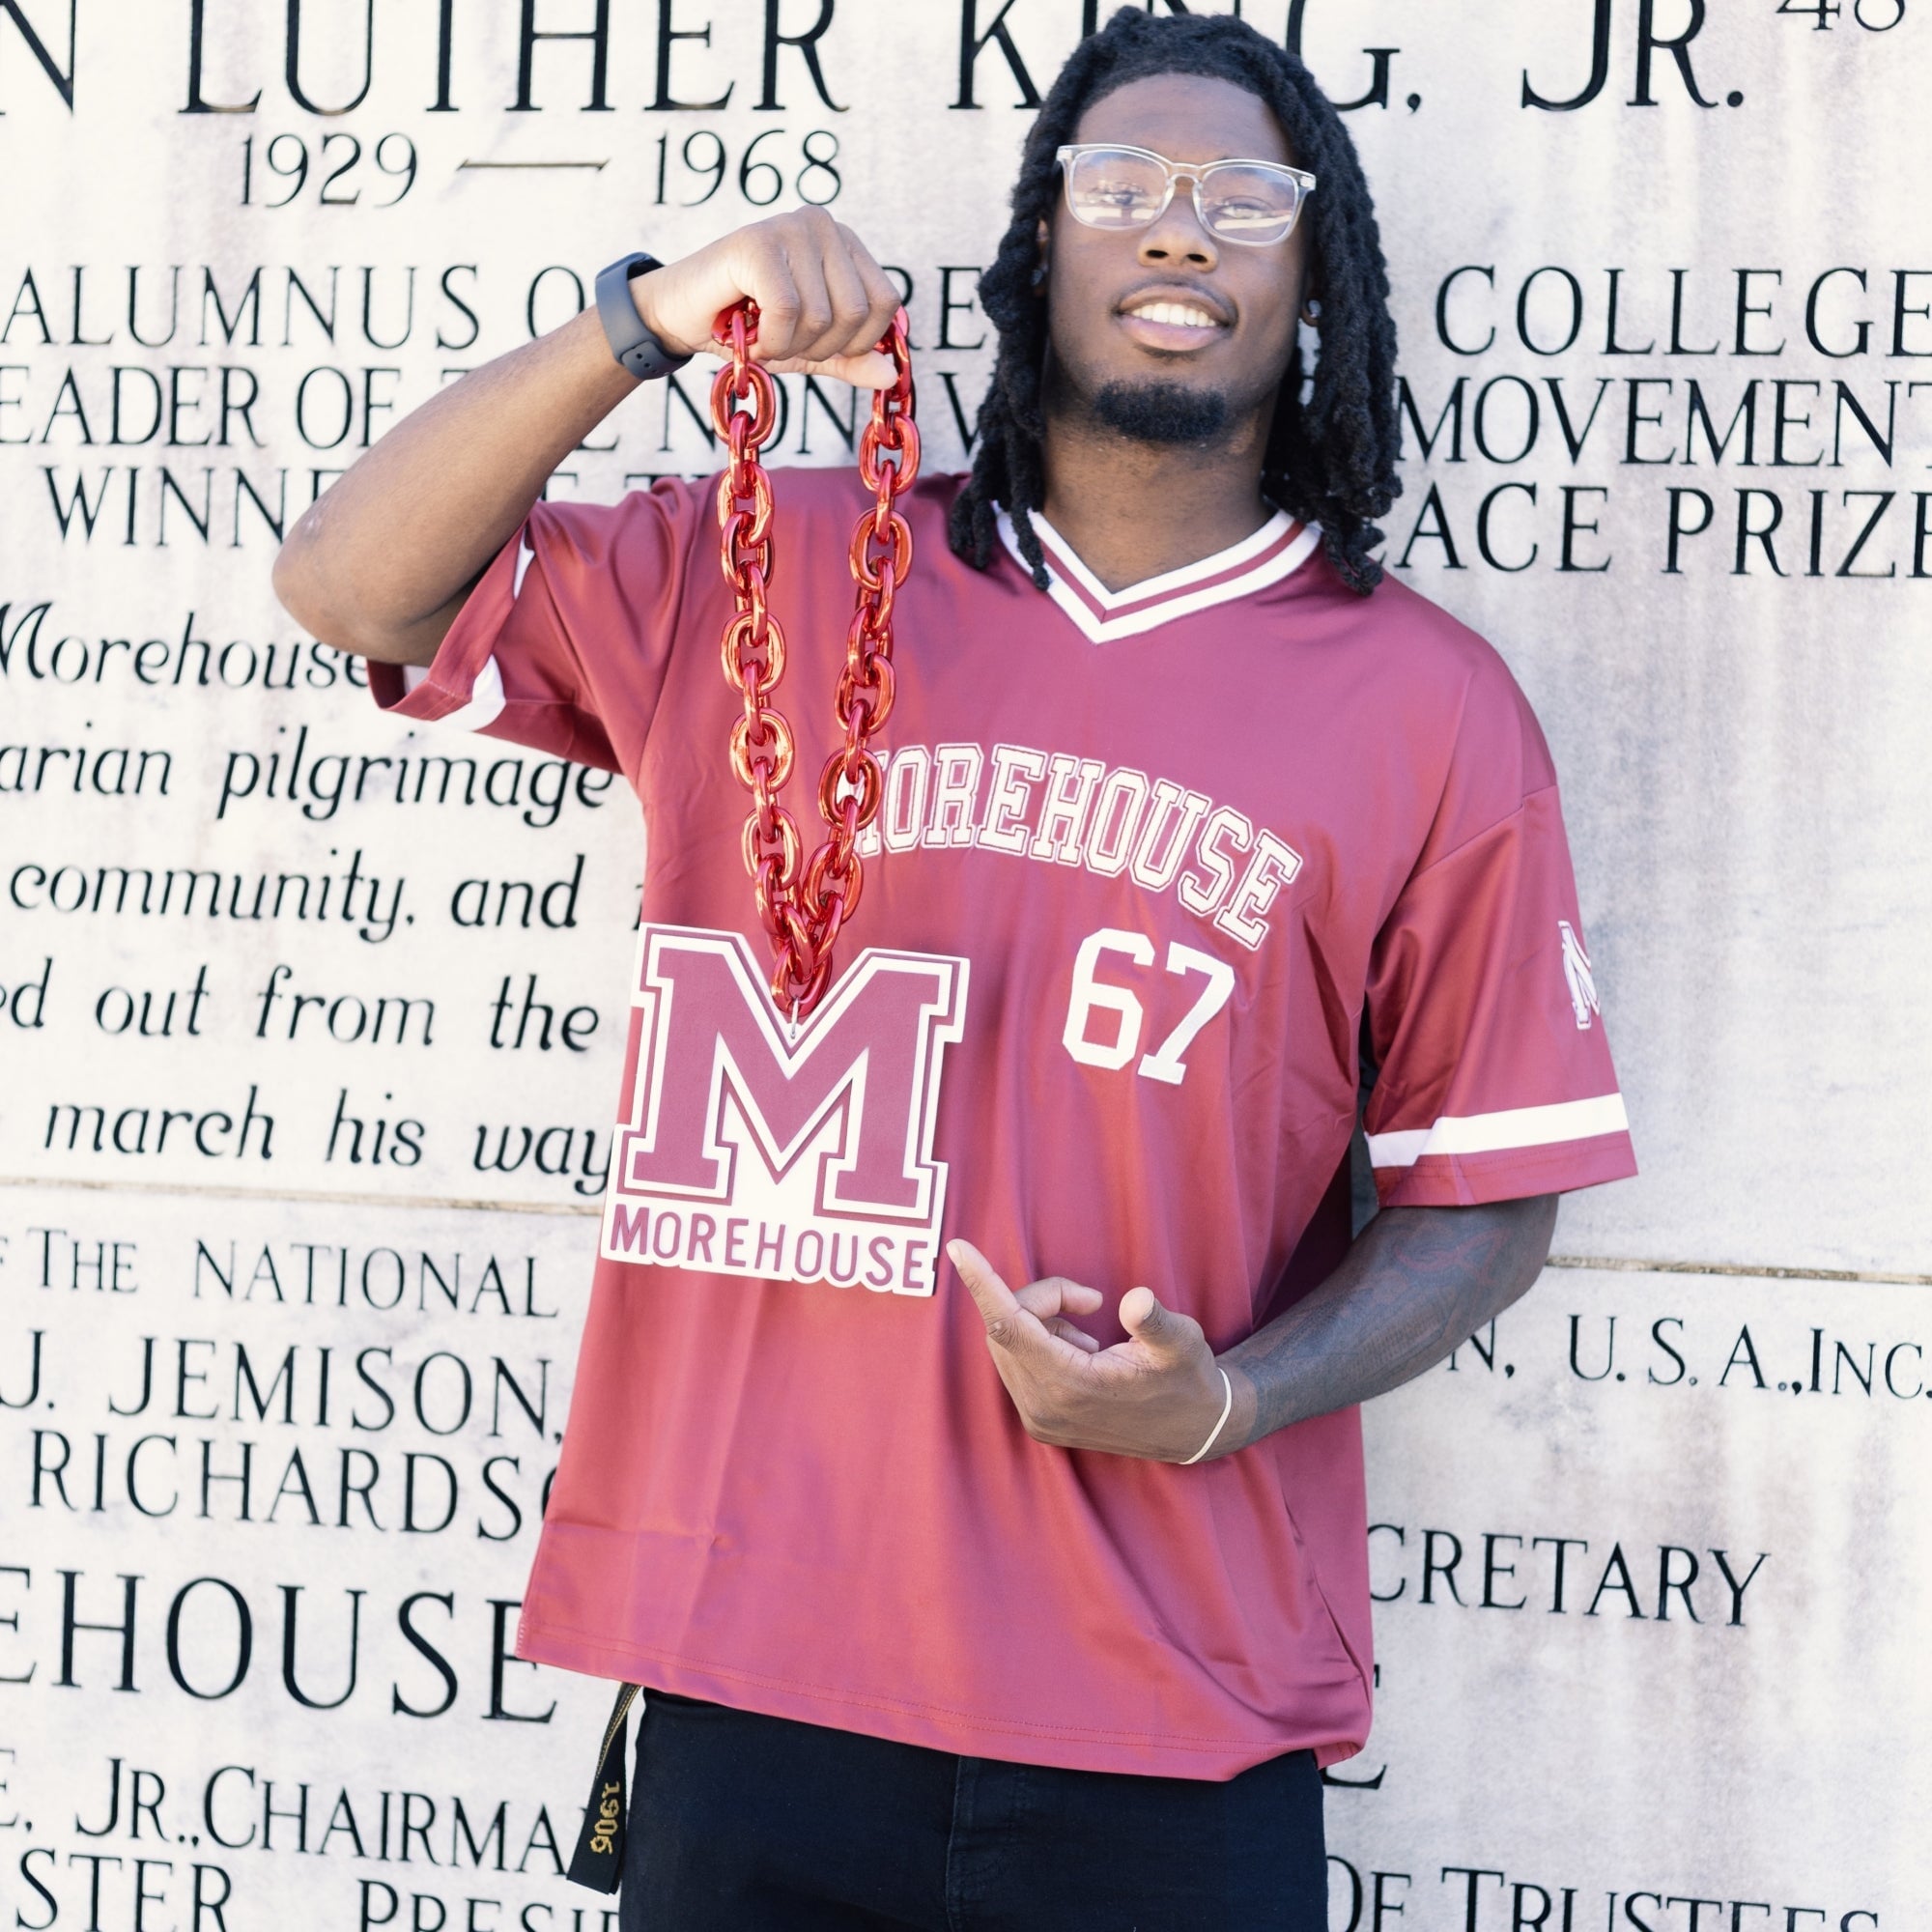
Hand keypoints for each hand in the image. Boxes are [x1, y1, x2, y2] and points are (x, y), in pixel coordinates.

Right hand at [629, 208, 903, 388]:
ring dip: (788, 345)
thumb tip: (892, 376)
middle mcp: (823, 225)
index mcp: (844, 244)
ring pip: (822, 315)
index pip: (885, 303)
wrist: (682, 316)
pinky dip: (769, 339)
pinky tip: (748, 334)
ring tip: (760, 333)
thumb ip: (851, 359)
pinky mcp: (758, 243)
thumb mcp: (810, 348)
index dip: (855, 342)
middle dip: (817, 347)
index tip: (813, 342)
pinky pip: (788, 310)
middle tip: (780, 340)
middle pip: (856, 313)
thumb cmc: (747, 327)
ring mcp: (790, 228)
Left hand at [947, 1239, 1252, 1462]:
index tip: (959, 1248)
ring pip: (1008, 1342)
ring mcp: (1038, 1418)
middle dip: (1042, 1299)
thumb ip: (1154, 1321)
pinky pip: (1016, 1361)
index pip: (1010, 1325)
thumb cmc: (1188, 1379)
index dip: (984, 1284)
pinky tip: (1082, 1350)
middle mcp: (1044, 1407)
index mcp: (1073, 1387)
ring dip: (1041, 1319)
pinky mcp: (1040, 1420)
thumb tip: (1134, 1301)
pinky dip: (1039, 1339)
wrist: (1193, 1430)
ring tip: (1091, 1334)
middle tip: (1089, 1299)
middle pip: (1008, 1325)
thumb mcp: (1182, 1343)